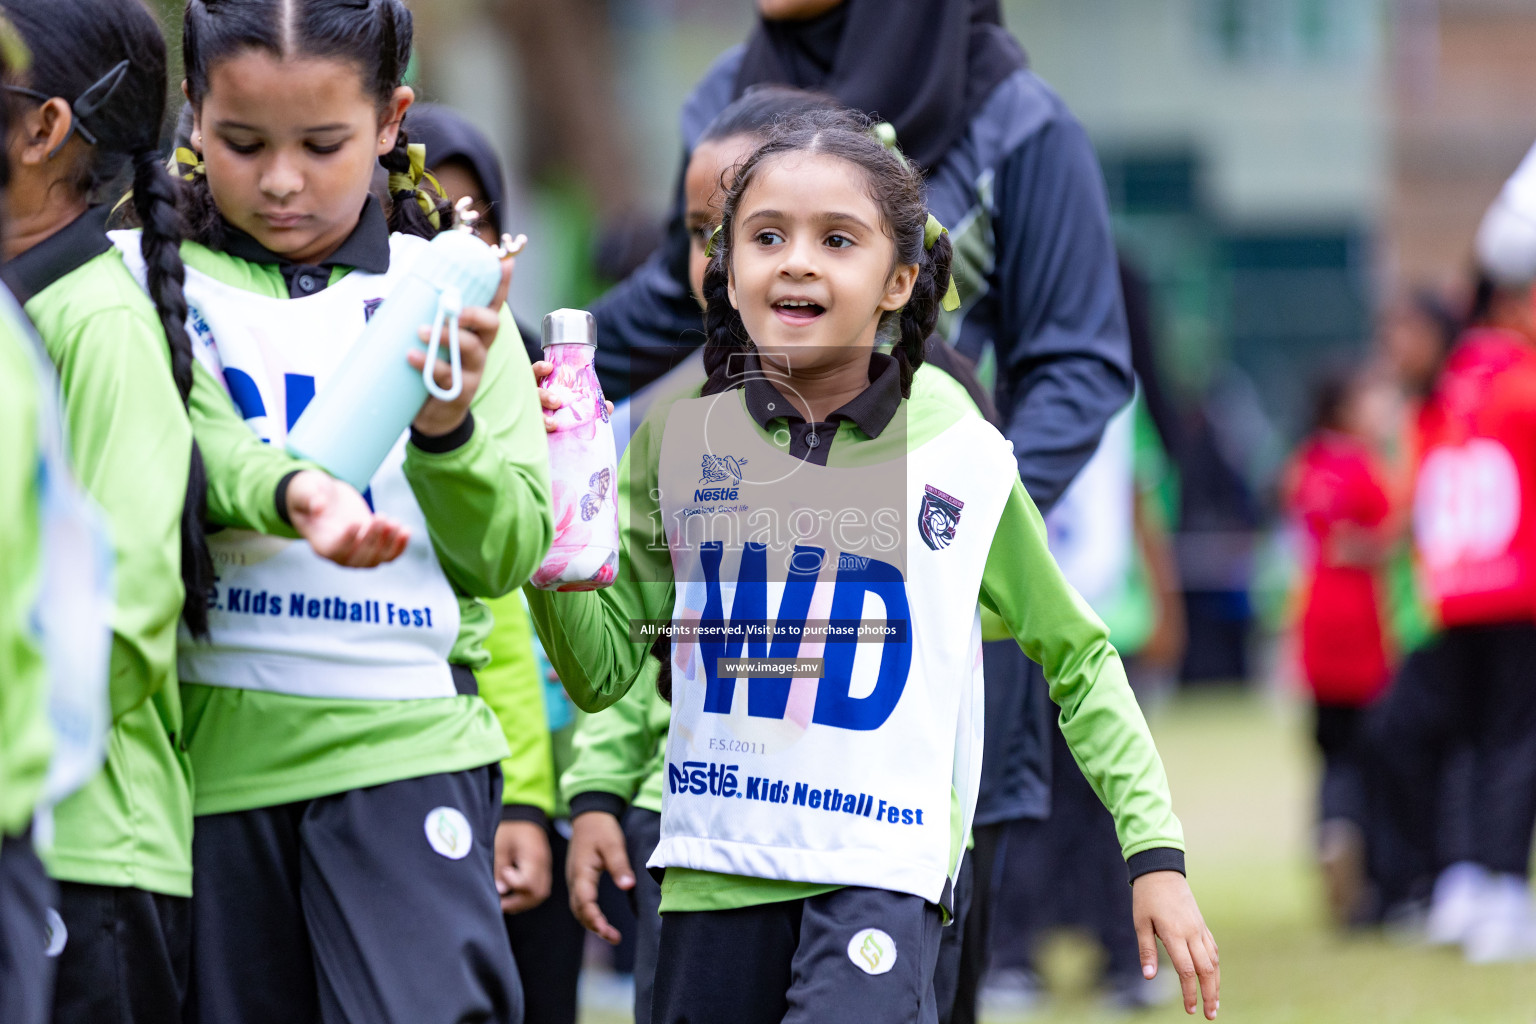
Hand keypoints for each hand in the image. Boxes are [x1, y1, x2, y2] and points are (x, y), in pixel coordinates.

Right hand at [285, 470, 408, 566]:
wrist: (328, 498)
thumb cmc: (313, 494)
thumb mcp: (306, 490)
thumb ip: (310, 497)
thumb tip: (318, 506)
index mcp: (321, 544)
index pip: (335, 551)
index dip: (347, 540)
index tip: (356, 522)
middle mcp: (339, 555)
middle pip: (358, 558)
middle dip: (372, 538)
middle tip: (380, 516)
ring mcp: (357, 555)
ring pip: (375, 559)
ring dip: (388, 544)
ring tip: (394, 522)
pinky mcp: (373, 548)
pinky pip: (388, 556)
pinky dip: (399, 547)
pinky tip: (406, 530)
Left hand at [408, 258, 514, 437]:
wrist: (431, 418)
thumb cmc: (431, 373)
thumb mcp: (432, 345)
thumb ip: (426, 321)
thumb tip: (404, 291)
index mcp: (473, 334)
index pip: (492, 305)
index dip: (501, 285)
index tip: (506, 263)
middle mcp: (478, 350)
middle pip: (491, 325)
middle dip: (475, 313)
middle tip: (453, 306)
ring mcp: (472, 372)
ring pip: (472, 350)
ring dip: (448, 336)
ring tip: (422, 331)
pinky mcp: (459, 393)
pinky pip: (448, 377)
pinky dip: (428, 365)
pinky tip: (411, 357)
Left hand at [494, 819, 551, 914]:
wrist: (526, 815)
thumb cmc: (511, 828)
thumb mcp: (500, 844)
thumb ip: (499, 868)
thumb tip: (501, 891)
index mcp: (533, 857)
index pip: (528, 882)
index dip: (513, 884)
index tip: (503, 874)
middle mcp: (544, 865)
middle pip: (536, 894)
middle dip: (517, 902)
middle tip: (499, 903)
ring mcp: (546, 868)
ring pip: (540, 895)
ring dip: (523, 902)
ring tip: (506, 902)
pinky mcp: (544, 870)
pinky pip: (540, 890)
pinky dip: (528, 897)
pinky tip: (514, 895)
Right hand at [532, 359, 613, 433]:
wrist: (558, 444)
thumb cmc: (565, 417)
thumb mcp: (576, 407)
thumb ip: (590, 405)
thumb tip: (608, 406)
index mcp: (541, 388)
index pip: (535, 374)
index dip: (539, 369)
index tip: (549, 368)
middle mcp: (531, 400)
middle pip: (532, 394)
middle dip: (544, 395)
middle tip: (557, 402)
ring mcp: (528, 414)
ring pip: (529, 413)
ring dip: (541, 417)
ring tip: (553, 424)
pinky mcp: (529, 429)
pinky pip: (529, 429)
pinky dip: (536, 431)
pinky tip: (545, 432)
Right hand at [565, 810, 633, 943]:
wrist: (589, 816)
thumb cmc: (601, 829)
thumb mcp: (614, 844)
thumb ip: (620, 865)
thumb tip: (628, 886)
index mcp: (581, 872)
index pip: (585, 902)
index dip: (595, 919)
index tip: (608, 931)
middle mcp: (574, 879)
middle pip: (579, 910)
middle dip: (595, 926)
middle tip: (614, 938)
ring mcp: (574, 880)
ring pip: (578, 908)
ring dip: (591, 923)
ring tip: (610, 934)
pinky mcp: (578, 879)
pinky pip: (580, 902)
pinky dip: (589, 914)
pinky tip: (601, 920)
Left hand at [1133, 870, 1218, 1018]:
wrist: (1161, 871)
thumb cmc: (1147, 898)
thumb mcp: (1140, 923)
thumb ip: (1146, 950)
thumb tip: (1148, 977)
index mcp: (1174, 934)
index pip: (1187, 971)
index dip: (1190, 993)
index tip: (1189, 1009)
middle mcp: (1191, 933)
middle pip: (1206, 970)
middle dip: (1209, 994)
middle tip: (1210, 1015)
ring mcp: (1199, 929)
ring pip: (1214, 962)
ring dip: (1216, 984)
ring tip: (1215, 1004)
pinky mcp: (1202, 925)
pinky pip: (1213, 949)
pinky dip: (1215, 967)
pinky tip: (1214, 978)